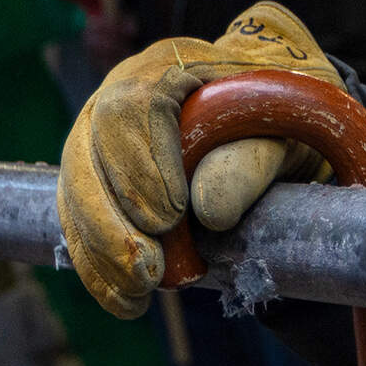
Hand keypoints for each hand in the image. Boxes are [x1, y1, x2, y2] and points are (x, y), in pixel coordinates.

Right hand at [58, 3, 344, 316]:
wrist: (276, 122)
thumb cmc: (285, 116)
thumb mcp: (289, 130)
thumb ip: (252, 159)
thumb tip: (207, 209)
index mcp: (171, 65)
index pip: (132, 104)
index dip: (141, 162)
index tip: (170, 216)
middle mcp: (122, 93)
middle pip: (89, 147)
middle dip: (113, 215)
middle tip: (149, 266)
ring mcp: (102, 136)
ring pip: (77, 186)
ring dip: (102, 246)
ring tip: (141, 289)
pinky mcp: (97, 180)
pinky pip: (78, 221)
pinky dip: (98, 266)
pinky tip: (127, 300)